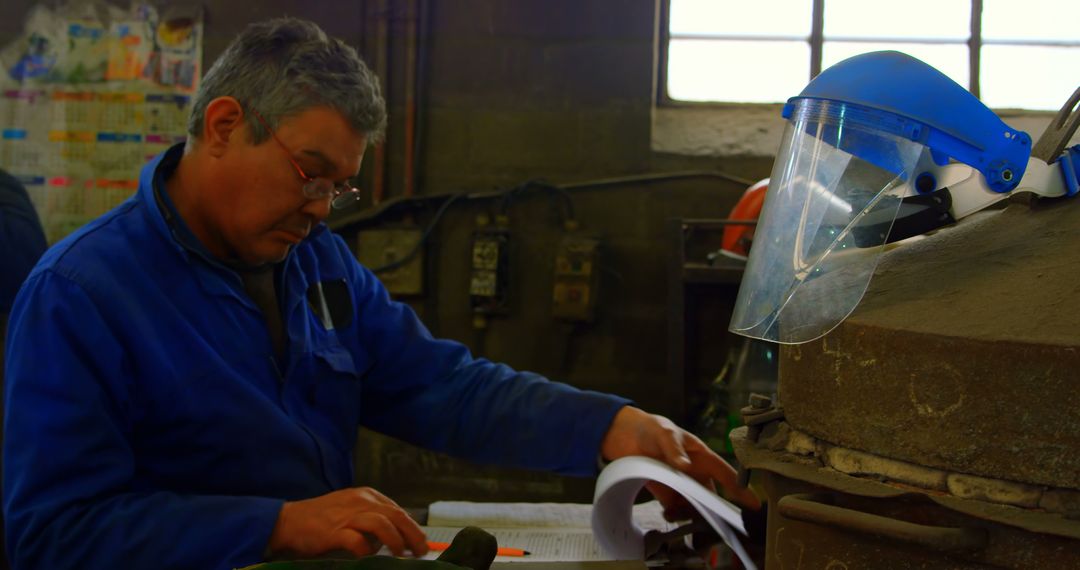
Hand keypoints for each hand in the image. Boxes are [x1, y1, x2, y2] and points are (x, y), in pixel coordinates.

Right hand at [267, 487, 427, 558]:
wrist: (288, 520)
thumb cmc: (321, 519)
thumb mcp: (350, 510)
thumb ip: (371, 519)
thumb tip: (394, 538)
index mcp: (365, 495)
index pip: (397, 510)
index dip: (412, 527)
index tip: (421, 543)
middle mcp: (359, 501)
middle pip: (396, 515)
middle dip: (413, 534)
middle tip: (422, 551)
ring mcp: (346, 515)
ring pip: (381, 524)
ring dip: (396, 540)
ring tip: (401, 554)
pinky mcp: (334, 531)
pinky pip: (357, 541)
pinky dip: (367, 551)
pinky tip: (369, 557)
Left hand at [599, 406, 761, 517]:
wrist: (627, 436)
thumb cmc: (653, 429)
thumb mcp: (664, 434)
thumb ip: (674, 449)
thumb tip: (685, 466)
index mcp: (703, 458)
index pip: (727, 475)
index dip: (741, 489)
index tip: (754, 504)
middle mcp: (696, 475)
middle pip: (712, 498)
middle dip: (714, 513)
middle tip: (712, 526)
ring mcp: (682, 486)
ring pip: (695, 508)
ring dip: (691, 516)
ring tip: (680, 516)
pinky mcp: (666, 494)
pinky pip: (676, 511)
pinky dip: (675, 516)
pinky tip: (668, 514)